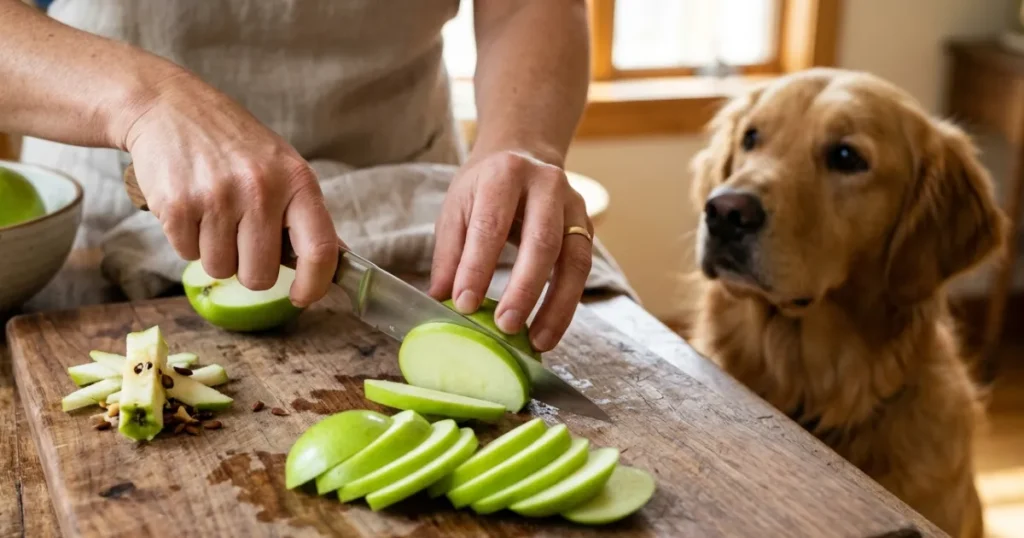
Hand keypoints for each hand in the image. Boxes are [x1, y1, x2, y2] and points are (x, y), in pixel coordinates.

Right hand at [120, 72, 338, 306]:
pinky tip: (191, 207)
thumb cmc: (234, 143)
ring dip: (215, 253)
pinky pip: (187, 255)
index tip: (303, 296)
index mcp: (297, 181)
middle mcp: (261, 190)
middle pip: (260, 276)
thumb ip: (305, 213)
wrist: (170, 106)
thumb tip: (334, 259)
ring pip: (221, 269)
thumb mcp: (283, 166)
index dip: (315, 284)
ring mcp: (218, 198)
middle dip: (249, 270)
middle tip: (241, 238)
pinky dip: (187, 240)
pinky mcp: (178, 206)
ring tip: (213, 214)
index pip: (320, 250)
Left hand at [430, 150, 592, 351]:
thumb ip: (449, 254)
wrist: (524, 153)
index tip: (463, 305)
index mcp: (505, 174)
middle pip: (542, 242)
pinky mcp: (587, 227)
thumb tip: (440, 300)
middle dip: (524, 289)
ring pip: (573, 260)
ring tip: (538, 341)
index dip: (477, 268)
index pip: (491, 226)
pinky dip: (567, 304)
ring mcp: (574, 205)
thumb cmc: (485, 186)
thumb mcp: (457, 207)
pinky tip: (550, 328)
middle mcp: (546, 185)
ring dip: (557, 306)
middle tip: (506, 326)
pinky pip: (582, 269)